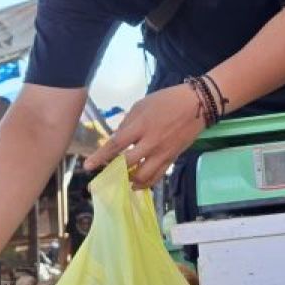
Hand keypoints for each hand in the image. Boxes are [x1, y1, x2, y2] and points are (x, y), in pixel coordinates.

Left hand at [84, 84, 204, 188]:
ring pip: (142, 176)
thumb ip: (127, 123)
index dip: (100, 157)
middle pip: (127, 164)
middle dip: (112, 173)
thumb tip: (116, 139)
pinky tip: (136, 184)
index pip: (116, 144)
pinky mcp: (172, 159)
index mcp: (141, 126)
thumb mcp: (142, 105)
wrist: (197, 105)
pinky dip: (145, 183)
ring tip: (120, 182)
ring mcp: (162, 153)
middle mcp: (151, 142)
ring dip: (128, 181)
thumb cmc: (167, 100)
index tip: (87, 166)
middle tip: (101, 180)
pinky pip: (157, 177)